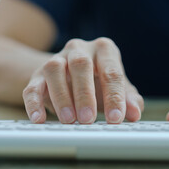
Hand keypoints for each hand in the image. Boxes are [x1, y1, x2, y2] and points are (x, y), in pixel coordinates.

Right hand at [23, 38, 143, 123]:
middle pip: (82, 65)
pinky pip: (32, 85)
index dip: (114, 96)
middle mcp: (80, 49)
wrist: (71, 75)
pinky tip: (39, 119)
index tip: (116, 118)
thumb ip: (129, 99)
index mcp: (104, 49)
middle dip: (85, 93)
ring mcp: (57, 58)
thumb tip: (136, 113)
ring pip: (54, 70)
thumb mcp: (118, 88)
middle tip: (88, 119)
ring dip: (61, 96)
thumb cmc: (100, 82)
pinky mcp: (37, 73)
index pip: (112, 71)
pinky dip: (34, 103)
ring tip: (69, 120)